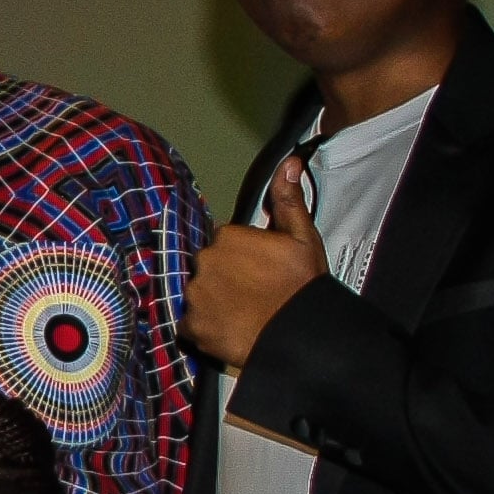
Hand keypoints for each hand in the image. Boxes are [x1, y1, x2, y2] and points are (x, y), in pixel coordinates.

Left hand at [185, 153, 330, 366]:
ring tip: (239, 313)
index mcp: (227, 237)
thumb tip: (288, 162)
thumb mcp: (303, 237)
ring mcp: (194, 295)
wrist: (299, 332)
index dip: (241, 257)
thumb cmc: (303, 283)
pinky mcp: (190, 326)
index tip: (258, 270)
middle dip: (223, 277)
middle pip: (206, 267)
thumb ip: (288, 200)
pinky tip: (226, 329)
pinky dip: (203, 327)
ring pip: (196, 293)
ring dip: (211, 301)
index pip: (224, 242)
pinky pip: (189, 324)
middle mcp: (203, 262)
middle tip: (250, 293)